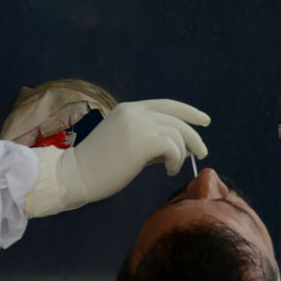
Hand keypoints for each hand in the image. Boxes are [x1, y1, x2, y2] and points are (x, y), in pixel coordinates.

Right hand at [30, 99, 209, 216]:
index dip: (189, 112)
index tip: (205, 121)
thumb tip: (180, 146)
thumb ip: (150, 140)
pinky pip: (173, 147)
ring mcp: (137, 124)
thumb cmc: (99, 167)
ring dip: (181, 153)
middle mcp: (134, 112)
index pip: (167, 104)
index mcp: (129, 109)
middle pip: (177, 119)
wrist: (76, 175)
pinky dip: (176, 160)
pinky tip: (169, 170)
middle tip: (202, 153)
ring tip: (172, 168)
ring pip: (177, 133)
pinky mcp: (141, 140)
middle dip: (193, 137)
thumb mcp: (126, 145)